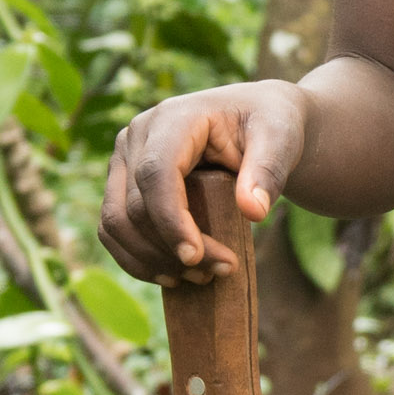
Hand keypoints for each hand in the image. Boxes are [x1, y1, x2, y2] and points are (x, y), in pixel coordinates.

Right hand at [98, 81, 306, 285]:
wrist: (256, 120)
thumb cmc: (268, 125)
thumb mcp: (280, 139)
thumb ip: (269, 170)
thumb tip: (254, 212)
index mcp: (173, 117)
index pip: (156, 173)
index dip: (171, 220)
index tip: (197, 258)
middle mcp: (137, 135)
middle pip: (135, 205)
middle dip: (171, 249)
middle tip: (221, 271)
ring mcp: (124, 160)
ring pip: (115, 222)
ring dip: (151, 260)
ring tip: (201, 277)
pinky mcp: (122, 184)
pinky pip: (113, 230)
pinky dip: (136, 259)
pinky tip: (172, 276)